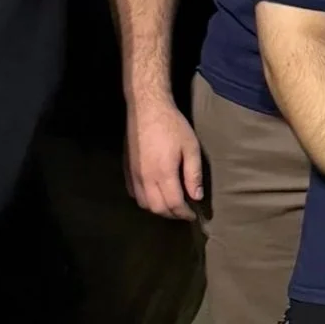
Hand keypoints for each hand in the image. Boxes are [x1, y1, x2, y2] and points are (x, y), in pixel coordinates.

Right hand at [127, 98, 203, 220]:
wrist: (146, 109)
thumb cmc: (172, 125)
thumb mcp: (190, 147)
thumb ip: (194, 174)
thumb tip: (197, 196)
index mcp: (163, 173)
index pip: (173, 204)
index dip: (184, 213)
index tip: (194, 215)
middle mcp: (145, 178)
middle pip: (157, 208)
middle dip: (172, 214)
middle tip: (184, 212)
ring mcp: (134, 174)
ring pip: (143, 203)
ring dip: (158, 209)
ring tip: (171, 205)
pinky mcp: (127, 169)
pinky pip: (134, 193)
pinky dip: (145, 200)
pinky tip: (154, 194)